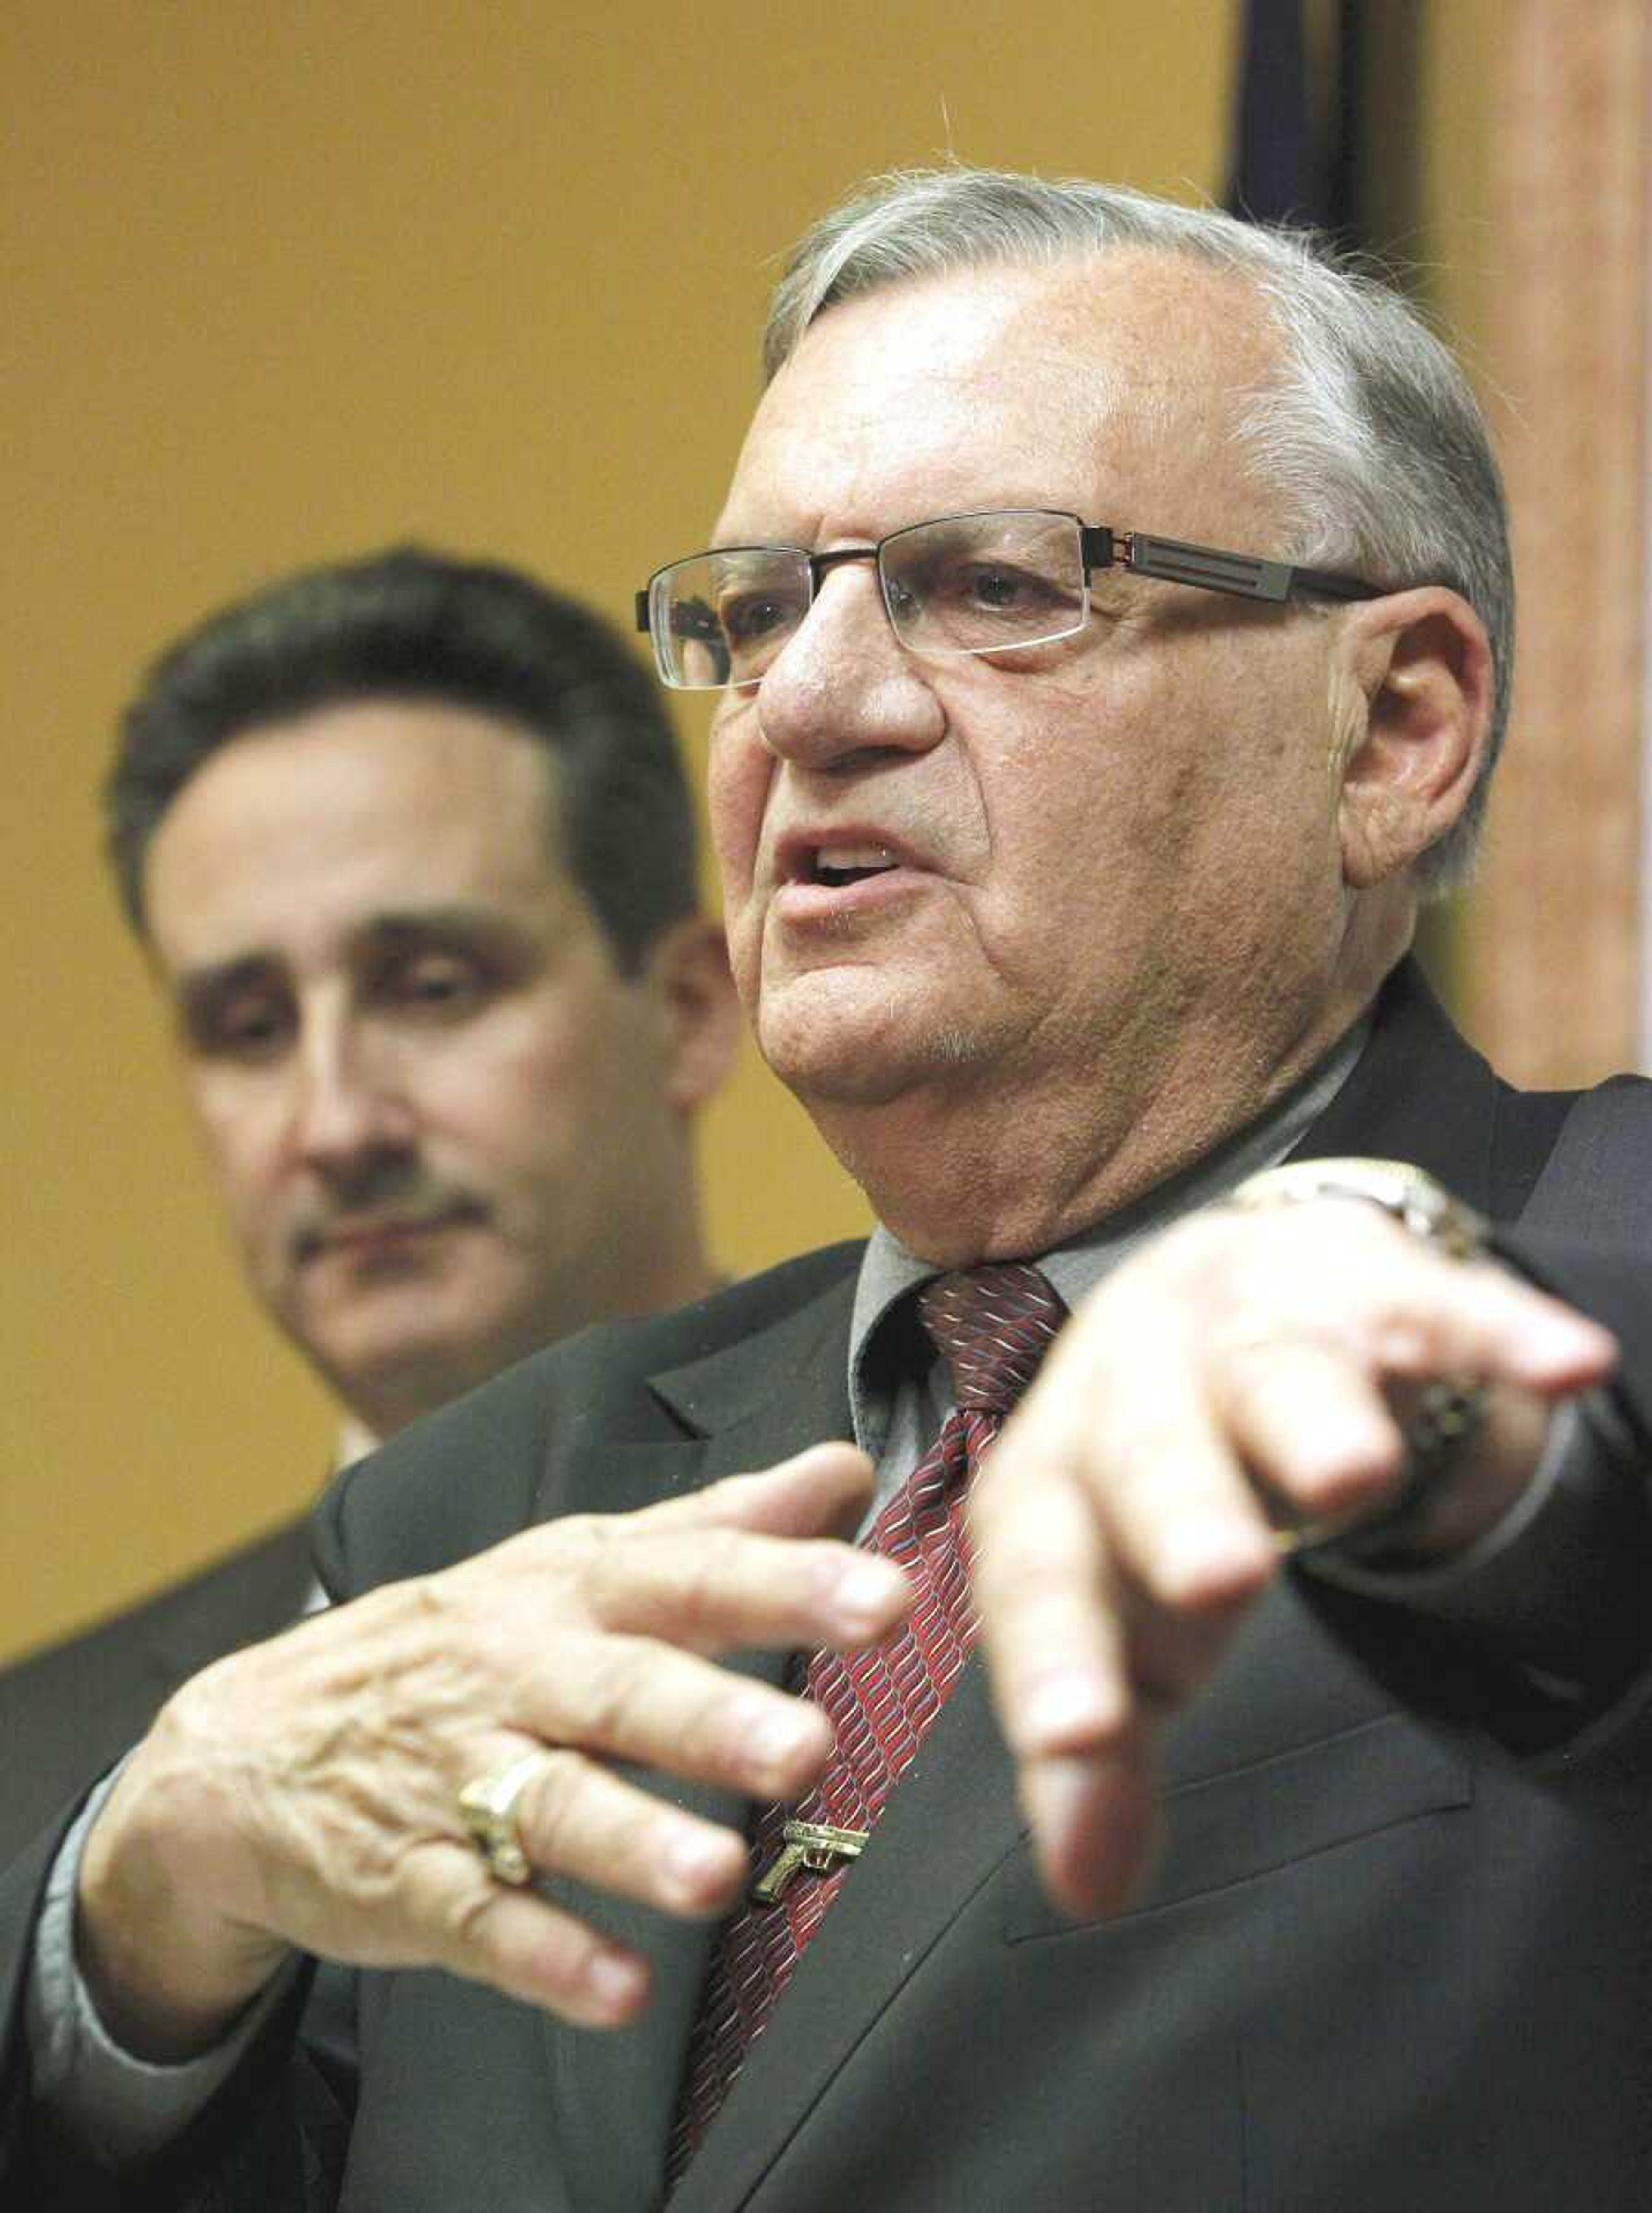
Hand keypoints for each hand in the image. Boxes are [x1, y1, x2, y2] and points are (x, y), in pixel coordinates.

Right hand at [78, 1444, 908, 2057]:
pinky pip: (482, 1924)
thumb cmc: (455, 1643)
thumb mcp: (574, 1563)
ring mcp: (456, 1781)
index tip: (883, 1598)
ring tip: (715, 1876)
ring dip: (635, 1842)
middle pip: (620, 1690)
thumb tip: (844, 1470)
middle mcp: (516, 1674)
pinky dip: (548, 1959)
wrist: (246, 1743)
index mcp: (568, 1590)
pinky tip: (617, 1992)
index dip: (784, 1582)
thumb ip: (718, 1526)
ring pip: (552, 1808)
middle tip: (803, 1750)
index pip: (685, 1574)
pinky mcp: (412, 1884)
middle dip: (711, 1719)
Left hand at [967, 1199, 1617, 1923]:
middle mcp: (1133, 1385)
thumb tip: (1088, 1891)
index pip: (1039, 1571)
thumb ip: (1102, 1754)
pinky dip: (1488, 1330)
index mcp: (1058, 1478)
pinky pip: (1428, 1301)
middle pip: (1143, 1450)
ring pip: (1270, 1364)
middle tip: (1218, 1579)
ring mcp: (1247, 1321)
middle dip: (1179, 1510)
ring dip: (1310, 1415)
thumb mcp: (1123, 1617)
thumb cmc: (1157, 1492)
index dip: (1055, 1654)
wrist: (1224, 1298)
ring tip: (1354, 1473)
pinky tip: (1560, 1364)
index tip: (1079, 1737)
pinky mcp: (1359, 1279)